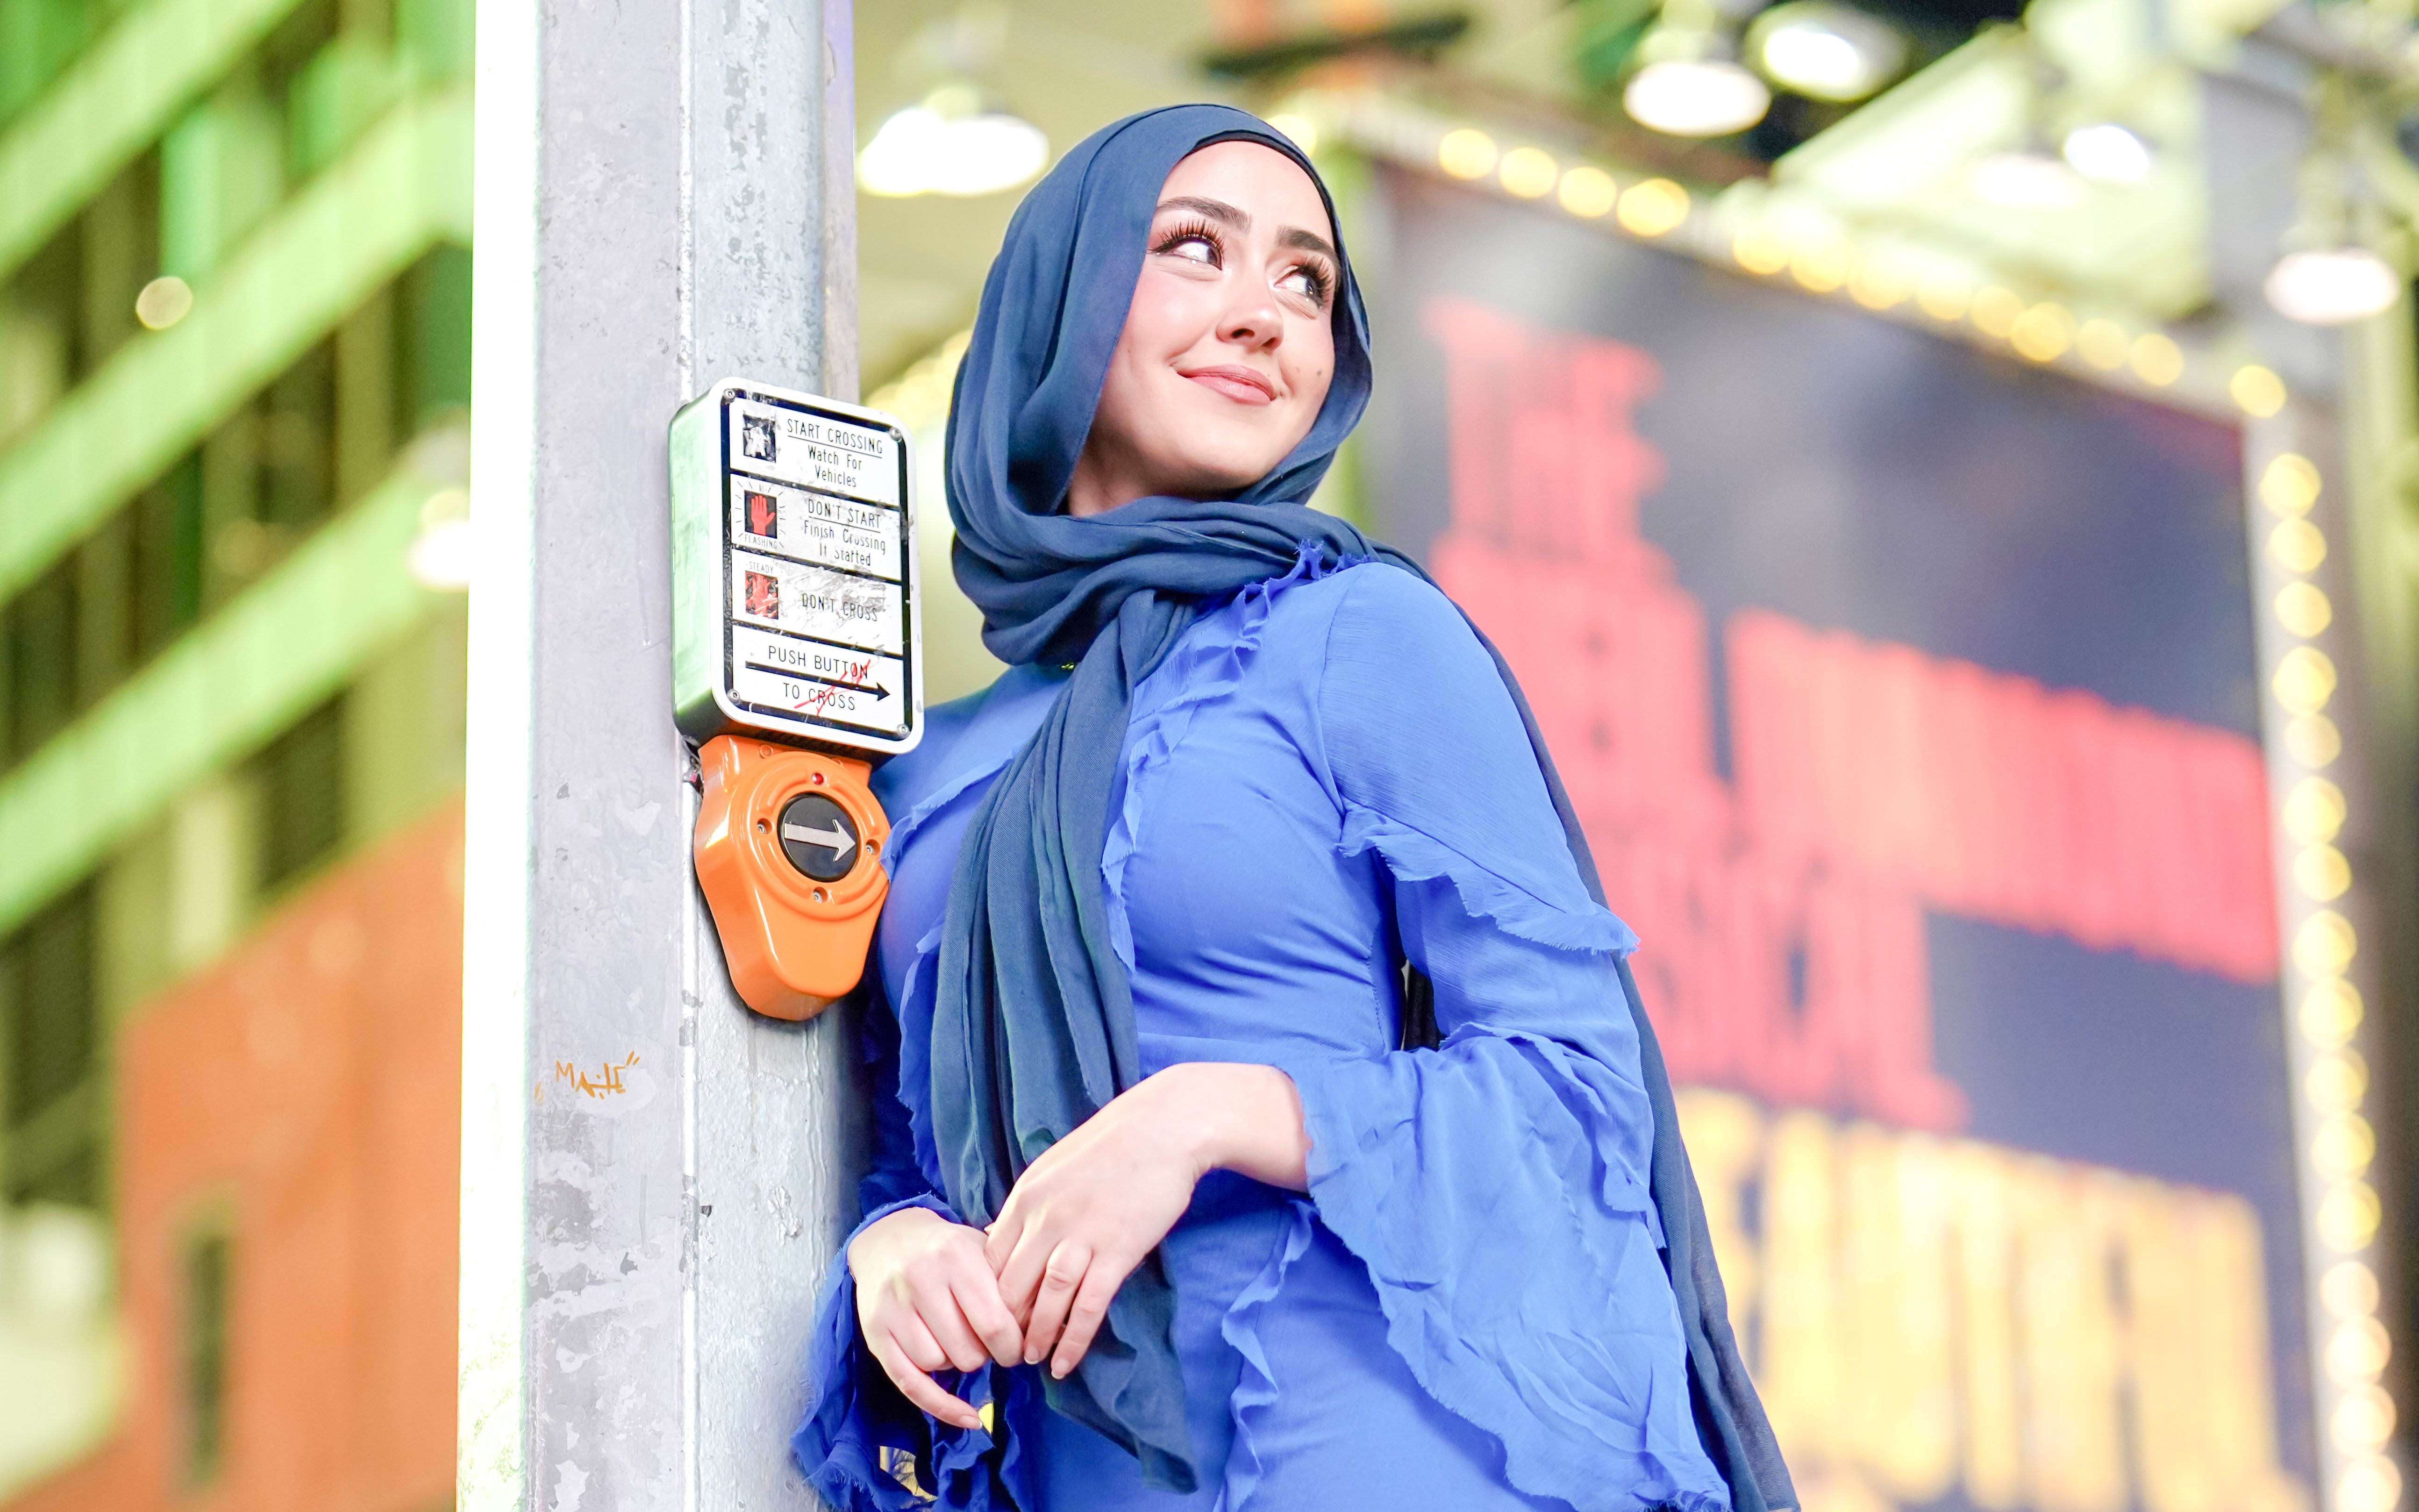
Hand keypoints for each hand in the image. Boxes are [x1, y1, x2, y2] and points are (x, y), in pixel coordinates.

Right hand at [848, 1206, 1022, 1428]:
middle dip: (985, 1356)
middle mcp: (920, 1279)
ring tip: (958, 1343)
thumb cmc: (949, 1250)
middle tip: (987, 1345)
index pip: (992, 1323)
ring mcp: (893, 1307)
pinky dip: (941, 1405)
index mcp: (956, 1256)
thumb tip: (1058, 1329)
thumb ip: (1016, 1285)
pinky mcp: (875, 1332)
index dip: (1012, 1348)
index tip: (1019, 1350)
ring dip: (956, 1364)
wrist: (888, 1238)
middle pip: (966, 1351)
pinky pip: (909, 1383)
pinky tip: (968, 1417)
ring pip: (938, 1365)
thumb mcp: (984, 1251)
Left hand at [984, 1063, 1308, 1378]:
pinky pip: (1088, 1306)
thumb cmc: (1111, 1146)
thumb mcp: (1052, 1168)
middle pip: (1010, 1285)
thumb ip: (1027, 1206)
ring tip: (1030, 1360)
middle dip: (1001, 1324)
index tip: (985, 1318)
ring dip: (1035, 1337)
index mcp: (1026, 1197)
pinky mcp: (1117, 1251)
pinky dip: (1073, 1339)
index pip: (989, 1259)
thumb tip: (998, 1235)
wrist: (1165, 1127)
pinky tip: (1064, 1362)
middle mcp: (1046, 1219)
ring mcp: (1081, 1236)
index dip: (982, 1296)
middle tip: (1001, 1350)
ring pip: (1045, 1300)